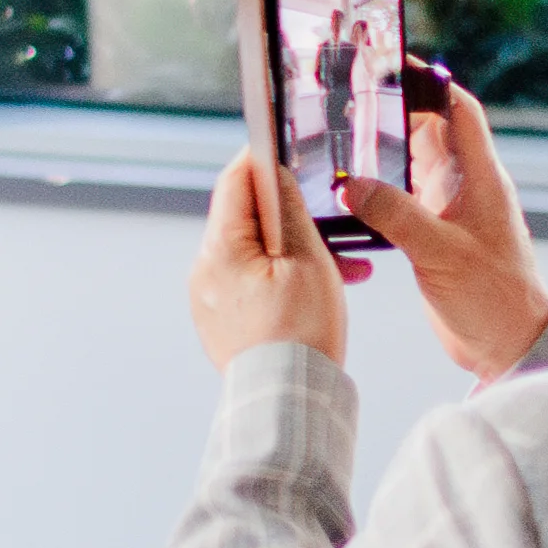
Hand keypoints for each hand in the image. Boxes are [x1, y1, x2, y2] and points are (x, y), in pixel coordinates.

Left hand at [190, 154, 352, 368]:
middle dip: (290, 214)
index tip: (283, 147)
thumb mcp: (309, 261)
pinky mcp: (221, 321)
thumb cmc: (301, 334)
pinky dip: (283, 277)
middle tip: (330, 217)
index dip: (260, 160)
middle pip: (245, 219)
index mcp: (218, 249)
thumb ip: (290, 211)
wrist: (288, 400)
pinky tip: (320, 288)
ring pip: (254, 253)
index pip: (234, 183)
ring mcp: (209, 298)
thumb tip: (277, 177)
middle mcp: (204, 270)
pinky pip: (251, 283)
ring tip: (343, 264)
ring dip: (295, 250)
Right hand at [338, 66, 547, 379]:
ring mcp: (452, 210)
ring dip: (385, 148)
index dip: (431, 82)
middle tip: (354, 94)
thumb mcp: (441, 252)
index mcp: (480, 179)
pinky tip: (352, 190)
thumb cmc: (494, 299)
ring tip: (345, 134)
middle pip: (431, 129)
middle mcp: (467, 187)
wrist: (509, 345)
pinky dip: (379, 186)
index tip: (395, 64)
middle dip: (396, 108)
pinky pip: (404, 196)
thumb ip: (396, 215)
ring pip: (415, 162)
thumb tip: (351, 185)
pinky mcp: (436, 234)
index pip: (459, 111)